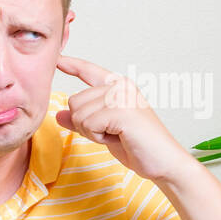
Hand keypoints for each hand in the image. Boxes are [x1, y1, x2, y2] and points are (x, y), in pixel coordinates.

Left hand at [55, 55, 194, 182]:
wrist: (162, 162)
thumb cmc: (137, 146)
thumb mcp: (102, 131)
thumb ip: (83, 120)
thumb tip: (60, 114)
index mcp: (118, 86)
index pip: (89, 71)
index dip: (71, 64)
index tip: (58, 57)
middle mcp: (120, 86)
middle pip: (74, 101)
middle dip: (85, 124)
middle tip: (111, 132)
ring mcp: (122, 96)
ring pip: (79, 114)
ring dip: (92, 132)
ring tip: (116, 135)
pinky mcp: (122, 110)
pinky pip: (88, 125)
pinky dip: (98, 138)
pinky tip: (118, 138)